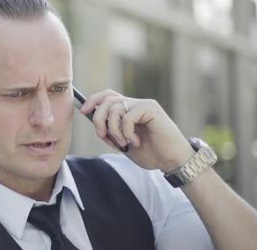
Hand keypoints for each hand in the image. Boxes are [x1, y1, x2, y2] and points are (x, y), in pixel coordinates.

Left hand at [79, 89, 194, 172]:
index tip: (83, 111)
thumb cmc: (151, 153)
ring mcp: (144, 105)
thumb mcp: (123, 143)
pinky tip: (135, 141)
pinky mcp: (151, 109)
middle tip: (103, 135)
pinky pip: (128, 116)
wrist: (172, 161)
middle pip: (107, 100)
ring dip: (113, 129)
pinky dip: (126, 131)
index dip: (93, 101)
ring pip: (115, 108)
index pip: (107, 96)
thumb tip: (93, 121)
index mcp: (129, 110)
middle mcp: (136, 103)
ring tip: (124, 142)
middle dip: (99, 119)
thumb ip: (110, 132)